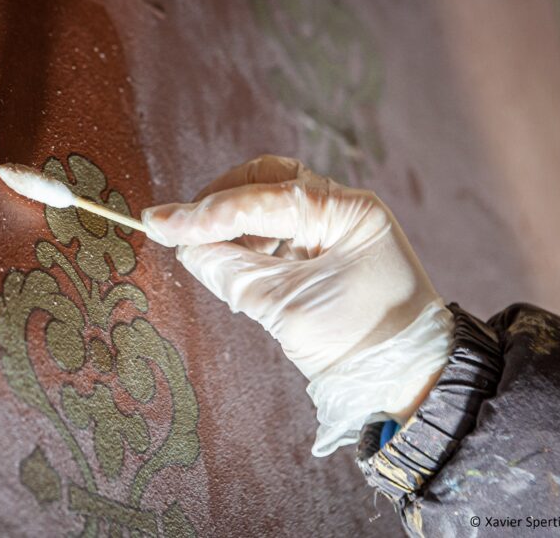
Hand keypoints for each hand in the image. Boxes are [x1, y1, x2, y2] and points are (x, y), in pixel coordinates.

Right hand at [141, 155, 452, 454]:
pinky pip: (270, 228)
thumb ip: (230, 270)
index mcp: (346, 212)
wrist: (400, 380)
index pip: (262, 199)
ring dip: (229, 222)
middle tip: (176, 228)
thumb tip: (184, 246)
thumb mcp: (285, 307)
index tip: (158, 223)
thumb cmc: (356, 343)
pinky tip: (227, 261)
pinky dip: (243, 240)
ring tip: (203, 252)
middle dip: (217, 203)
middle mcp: (340, 206)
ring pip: (264, 198)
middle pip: (263, 180)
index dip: (206, 214)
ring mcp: (330, 223)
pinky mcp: (318, 245)